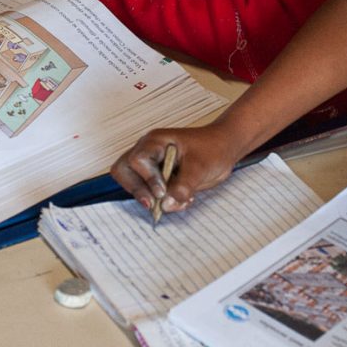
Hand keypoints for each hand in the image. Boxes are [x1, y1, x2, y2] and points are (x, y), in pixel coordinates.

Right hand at [110, 124, 247, 212]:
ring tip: (174, 202)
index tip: (162, 192)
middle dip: (137, 190)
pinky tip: (180, 200)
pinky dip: (161, 201)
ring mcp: (150, 164)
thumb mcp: (200, 168)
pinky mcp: (157, 177)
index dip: (147, 178)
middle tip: (154, 204)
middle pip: (123, 170)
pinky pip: (148, 192)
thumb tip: (165, 204)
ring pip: (132, 183)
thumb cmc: (212, 149)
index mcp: (156, 142)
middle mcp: (148, 151)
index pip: (137, 160)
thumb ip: (182, 186)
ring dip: (150, 198)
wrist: (223, 149)